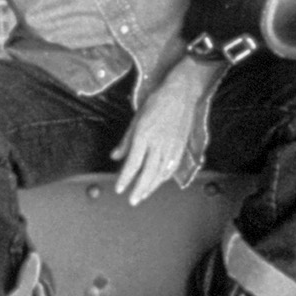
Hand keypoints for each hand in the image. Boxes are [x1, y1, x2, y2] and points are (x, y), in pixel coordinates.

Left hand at [114, 69, 212, 203]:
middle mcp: (158, 143)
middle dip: (139, 189)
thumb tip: (114, 156)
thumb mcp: (136, 119)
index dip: (125, 179)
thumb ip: (126, 141)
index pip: (133, 163)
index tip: (119, 189)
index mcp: (144, 135)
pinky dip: (163, 178)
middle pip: (148, 173)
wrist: (181, 94)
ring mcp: (171, 146)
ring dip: (150, 187)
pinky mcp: (180, 147)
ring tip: (142, 195)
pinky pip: (171, 168)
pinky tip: (157, 182)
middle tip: (132, 201)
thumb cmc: (156, 103)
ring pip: (160, 173)